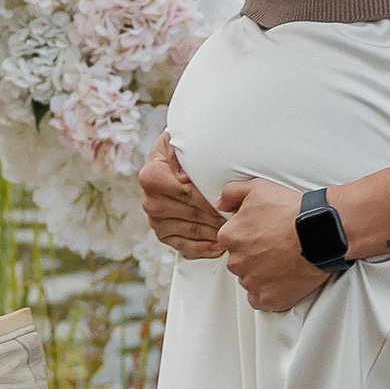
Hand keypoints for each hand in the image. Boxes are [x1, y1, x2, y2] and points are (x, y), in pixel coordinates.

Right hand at [139, 135, 226, 259]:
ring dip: (214, 232)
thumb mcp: (179, 139)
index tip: (228, 200)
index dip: (208, 197)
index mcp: (151, 175)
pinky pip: (184, 247)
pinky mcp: (163, 234)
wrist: (174, 161)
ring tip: (234, 229)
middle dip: (216, 216)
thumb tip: (183, 175)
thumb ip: (180, 149)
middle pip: (191, 213)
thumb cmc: (182, 150)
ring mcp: (155, 220)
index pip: (184, 192)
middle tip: (239, 217)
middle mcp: (150, 200)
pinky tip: (218, 246)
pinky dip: (203, 248)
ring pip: (191, 231)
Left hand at [217, 174, 334, 313]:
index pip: (230, 239)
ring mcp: (252, 282)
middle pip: (240, 260)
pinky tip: (282, 278)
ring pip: (250, 279)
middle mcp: (236, 261)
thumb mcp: (257, 188)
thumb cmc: (293, 212)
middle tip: (276, 245)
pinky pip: (261, 299)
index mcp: (230, 236)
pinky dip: (270, 292)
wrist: (321, 232)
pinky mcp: (268, 298)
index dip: (248, 235)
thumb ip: (231, 194)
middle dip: (254, 255)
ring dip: (262, 273)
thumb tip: (219, 204)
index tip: (263, 232)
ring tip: (284, 260)